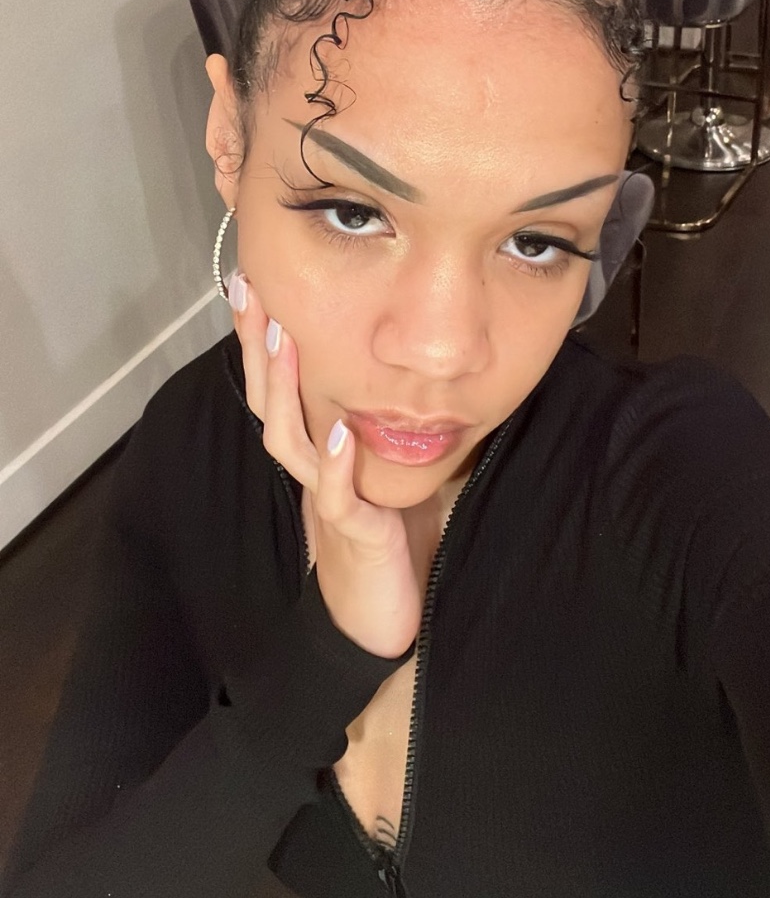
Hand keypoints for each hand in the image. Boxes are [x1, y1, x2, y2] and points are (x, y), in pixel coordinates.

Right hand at [228, 272, 421, 659]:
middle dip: (258, 346)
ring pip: (290, 438)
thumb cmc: (385, 534)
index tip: (253, 282)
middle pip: (269, 399)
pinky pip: (337, 494)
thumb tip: (388, 355)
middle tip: (252, 291)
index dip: (261, 336)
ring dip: (285, 388)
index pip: (278, 384)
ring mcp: (324, 497)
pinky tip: (338, 432)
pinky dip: (335, 463)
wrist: (378, 616)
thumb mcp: (378, 461)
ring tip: (285, 340)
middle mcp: (309, 466)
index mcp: (313, 446)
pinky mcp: (352, 531)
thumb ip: (373, 416)